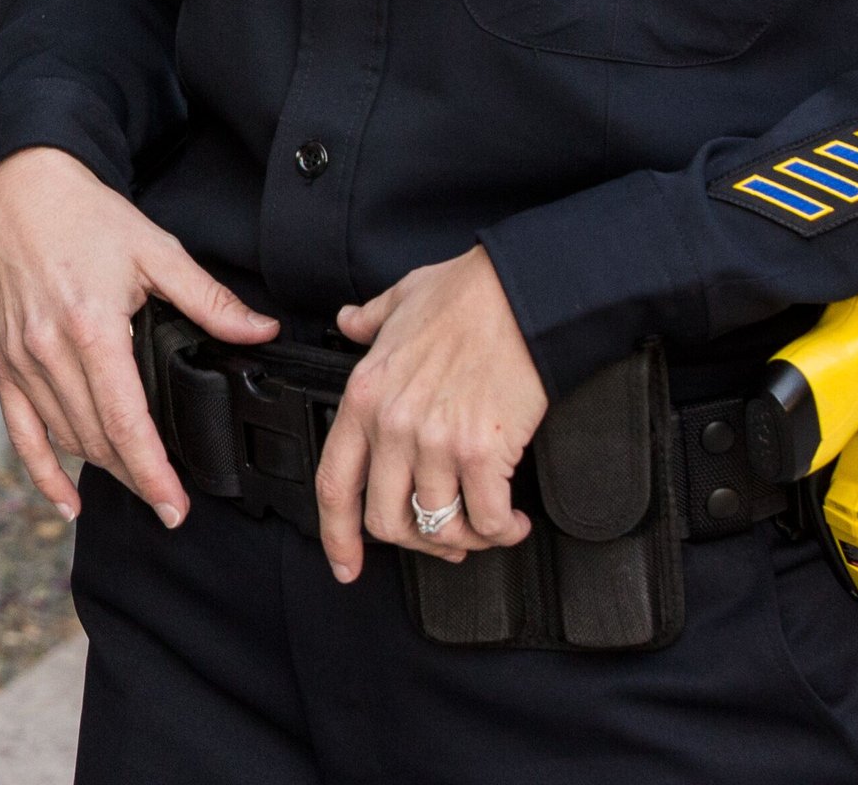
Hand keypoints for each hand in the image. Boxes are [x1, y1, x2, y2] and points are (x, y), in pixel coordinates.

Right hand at [0, 147, 274, 527]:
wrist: (17, 188)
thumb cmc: (84, 215)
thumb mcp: (156, 250)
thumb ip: (209, 300)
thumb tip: (261, 331)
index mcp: (92, 327)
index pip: (126, 422)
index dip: (153, 473)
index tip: (176, 506)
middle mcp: (50, 350)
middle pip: (97, 439)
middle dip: (137, 477)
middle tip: (171, 501)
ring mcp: (20, 359)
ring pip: (66, 437)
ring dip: (103, 467)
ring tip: (138, 480)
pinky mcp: (1, 360)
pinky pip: (19, 431)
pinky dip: (42, 472)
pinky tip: (67, 500)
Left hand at [313, 245, 545, 579]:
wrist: (522, 292)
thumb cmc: (467, 295)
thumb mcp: (398, 299)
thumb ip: (368, 319)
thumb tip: (350, 320)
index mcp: (365, 395)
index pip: (335, 483)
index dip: (337, 536)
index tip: (346, 564)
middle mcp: (393, 425)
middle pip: (387, 520)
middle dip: (417, 542)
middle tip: (443, 539)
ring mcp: (436, 441)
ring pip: (438, 525)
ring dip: (465, 538)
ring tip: (485, 526)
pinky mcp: (484, 450)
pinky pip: (487, 518)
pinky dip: (502, 530)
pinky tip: (512, 521)